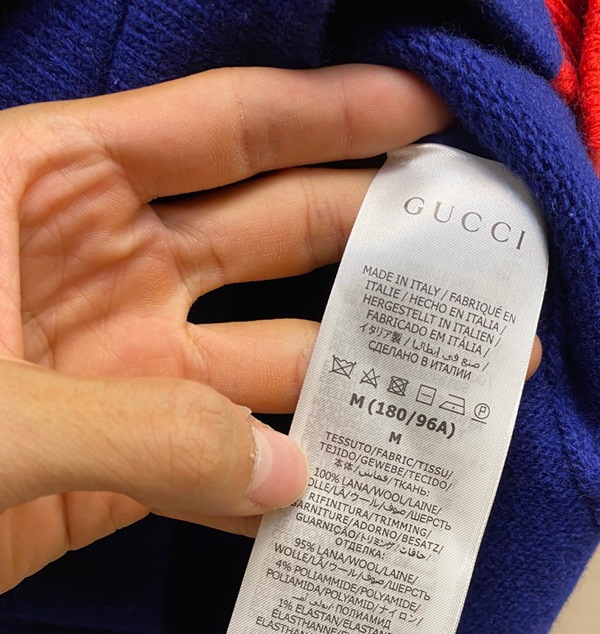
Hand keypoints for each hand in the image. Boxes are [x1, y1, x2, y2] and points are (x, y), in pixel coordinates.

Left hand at [0, 65, 455, 592]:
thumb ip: (142, 435)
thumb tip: (290, 474)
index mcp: (47, 192)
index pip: (214, 129)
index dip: (329, 111)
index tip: (431, 103)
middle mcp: (100, 269)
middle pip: (269, 233)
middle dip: (375, 237)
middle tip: (477, 249)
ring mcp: (118, 372)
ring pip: (266, 359)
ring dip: (354, 374)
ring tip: (458, 385)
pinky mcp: (117, 467)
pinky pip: (222, 465)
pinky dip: (281, 482)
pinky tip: (353, 490)